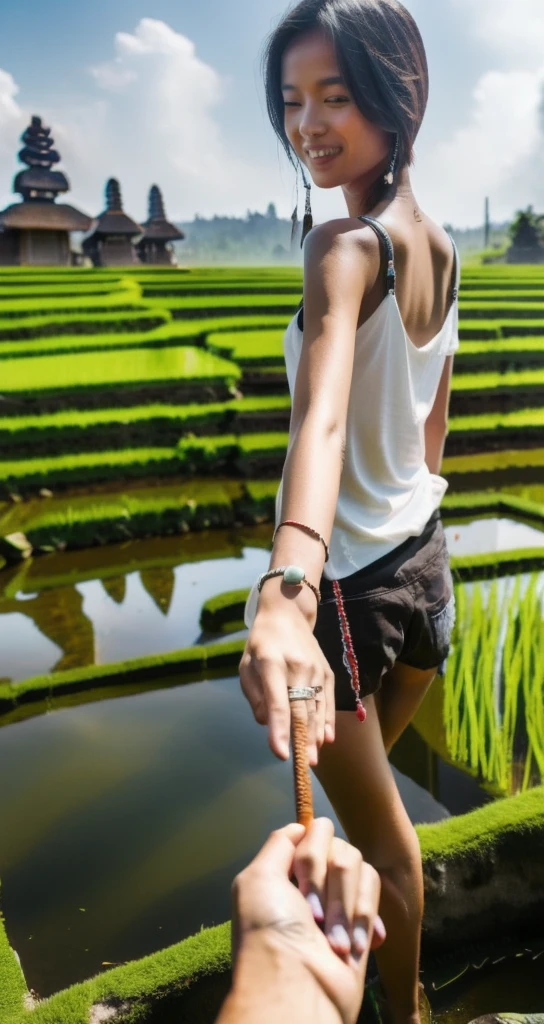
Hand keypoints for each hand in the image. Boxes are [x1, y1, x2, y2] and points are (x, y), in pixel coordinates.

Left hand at [230, 819, 385, 1023]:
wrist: (300, 987)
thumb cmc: (271, 931)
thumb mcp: (257, 878)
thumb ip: (280, 843)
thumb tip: (302, 826)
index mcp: (285, 870)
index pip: (314, 832)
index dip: (312, 852)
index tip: (300, 878)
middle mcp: (314, 882)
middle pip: (340, 848)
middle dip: (328, 883)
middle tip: (314, 916)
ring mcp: (340, 901)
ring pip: (360, 867)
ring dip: (345, 906)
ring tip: (333, 941)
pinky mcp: (363, 922)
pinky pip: (376, 893)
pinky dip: (365, 919)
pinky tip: (355, 945)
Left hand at [239, 604, 335, 764]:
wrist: (287, 614)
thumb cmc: (261, 644)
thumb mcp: (246, 665)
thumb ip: (254, 695)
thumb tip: (265, 722)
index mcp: (271, 663)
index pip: (277, 702)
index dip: (279, 730)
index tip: (279, 753)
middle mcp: (297, 666)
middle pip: (301, 709)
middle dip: (302, 739)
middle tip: (302, 765)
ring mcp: (315, 668)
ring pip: (317, 707)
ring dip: (316, 735)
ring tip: (313, 758)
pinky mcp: (326, 671)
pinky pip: (327, 700)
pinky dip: (327, 720)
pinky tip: (326, 738)